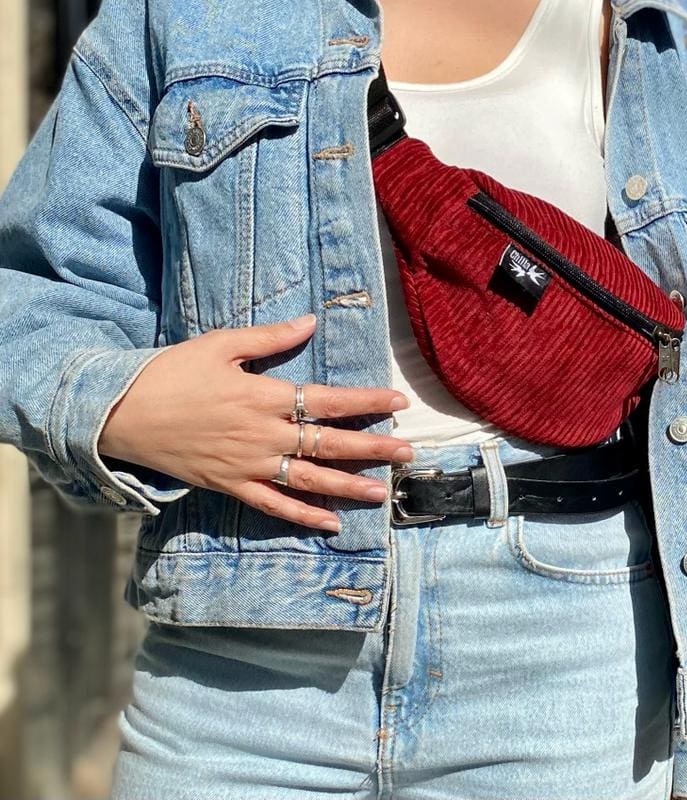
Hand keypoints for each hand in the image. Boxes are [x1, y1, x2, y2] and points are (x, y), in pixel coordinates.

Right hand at [98, 313, 412, 530]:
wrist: (119, 413)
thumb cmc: (171, 372)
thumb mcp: (220, 344)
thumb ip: (270, 337)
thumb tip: (311, 321)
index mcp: (265, 396)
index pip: (328, 400)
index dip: (366, 401)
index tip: (398, 402)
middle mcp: (264, 434)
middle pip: (329, 443)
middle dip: (373, 448)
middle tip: (408, 453)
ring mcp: (248, 465)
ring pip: (309, 479)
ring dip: (347, 486)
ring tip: (381, 492)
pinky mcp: (229, 486)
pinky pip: (272, 506)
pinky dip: (302, 517)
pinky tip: (331, 524)